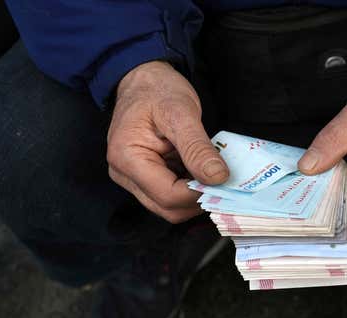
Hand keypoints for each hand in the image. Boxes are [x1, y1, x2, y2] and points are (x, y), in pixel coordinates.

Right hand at [107, 61, 228, 223]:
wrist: (143, 78)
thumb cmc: (158, 89)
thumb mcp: (182, 112)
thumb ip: (197, 148)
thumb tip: (218, 178)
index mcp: (127, 158)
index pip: (167, 196)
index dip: (198, 194)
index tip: (223, 180)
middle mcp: (124, 175)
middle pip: (167, 209)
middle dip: (197, 199)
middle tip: (221, 179)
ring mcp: (131, 179)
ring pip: (169, 207)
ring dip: (194, 195)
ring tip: (209, 171)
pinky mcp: (142, 178)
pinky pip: (169, 195)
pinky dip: (189, 189)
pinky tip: (200, 171)